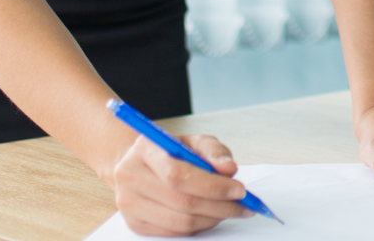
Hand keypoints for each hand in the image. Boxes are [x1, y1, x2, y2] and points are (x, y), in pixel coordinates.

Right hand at [110, 132, 252, 236]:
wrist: (137, 164)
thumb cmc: (170, 152)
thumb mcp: (193, 141)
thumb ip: (214, 151)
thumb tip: (229, 169)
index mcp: (145, 149)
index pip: (179, 175)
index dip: (213, 186)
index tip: (240, 190)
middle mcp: (131, 177)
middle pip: (182, 202)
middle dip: (220, 206)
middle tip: (244, 205)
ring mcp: (129, 203)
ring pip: (180, 222)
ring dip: (212, 219)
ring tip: (230, 210)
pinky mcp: (135, 223)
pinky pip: (173, 233)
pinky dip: (198, 227)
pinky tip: (211, 216)